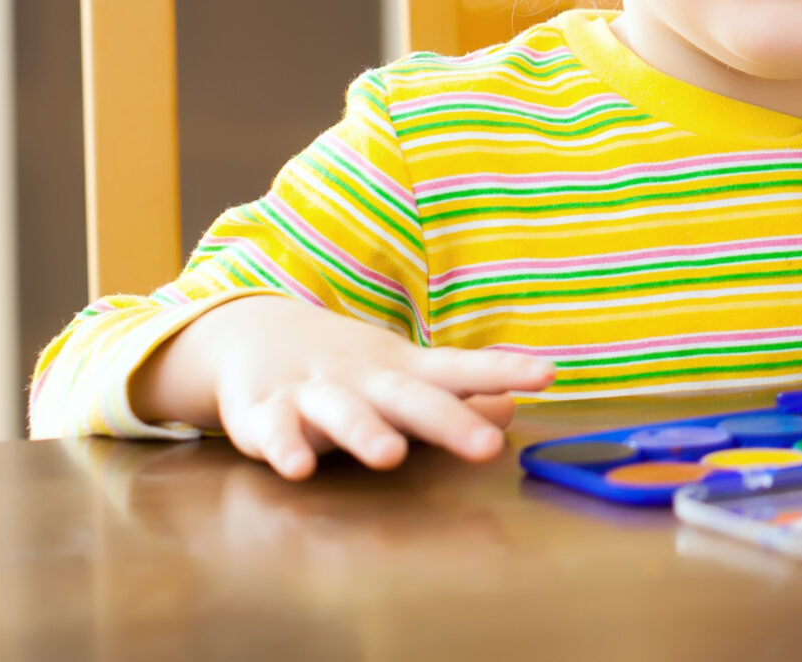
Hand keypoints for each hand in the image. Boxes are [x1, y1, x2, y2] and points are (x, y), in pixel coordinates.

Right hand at [130, 295, 555, 479]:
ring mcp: (313, 393)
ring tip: (390, 456)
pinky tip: (298, 469)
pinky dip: (284, 448)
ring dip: (365, 433)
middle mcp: (363, 379)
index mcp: (402, 371)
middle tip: (486, 446)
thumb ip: (455, 396)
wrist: (254, 332)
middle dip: (448, 422)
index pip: (459, 369)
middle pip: (409, 397)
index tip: (548, 374)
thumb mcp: (403, 378)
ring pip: (341, 412)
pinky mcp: (263, 412)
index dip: (503, 370)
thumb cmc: (349, 368)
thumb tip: (511, 410)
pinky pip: (273, 431)